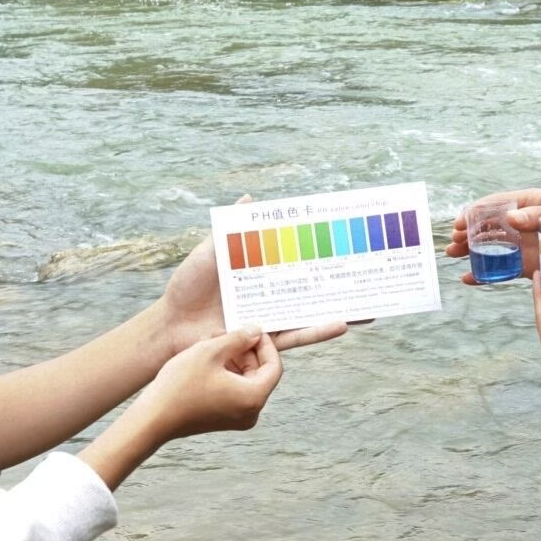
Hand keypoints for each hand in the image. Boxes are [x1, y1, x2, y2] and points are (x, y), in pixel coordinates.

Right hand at [132, 327, 282, 440]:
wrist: (152, 419)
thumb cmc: (180, 385)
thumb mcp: (210, 352)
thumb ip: (238, 338)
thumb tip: (256, 332)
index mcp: (254, 397)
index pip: (274, 366)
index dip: (265, 344)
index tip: (252, 329)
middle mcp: (251, 412)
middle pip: (259, 374)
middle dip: (245, 351)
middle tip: (227, 332)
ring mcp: (237, 419)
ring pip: (245, 381)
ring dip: (233, 360)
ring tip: (213, 343)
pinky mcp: (223, 420)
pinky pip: (234, 392)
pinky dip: (225, 374)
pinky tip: (207, 359)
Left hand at [154, 197, 353, 358]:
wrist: (171, 325)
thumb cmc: (186, 286)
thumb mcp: (209, 252)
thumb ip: (230, 230)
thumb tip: (249, 200)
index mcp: (261, 271)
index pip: (297, 259)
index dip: (320, 252)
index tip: (346, 244)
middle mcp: (271, 294)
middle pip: (312, 286)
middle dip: (340, 283)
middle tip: (369, 276)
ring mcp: (272, 316)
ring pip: (312, 312)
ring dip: (341, 309)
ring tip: (369, 307)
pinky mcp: (267, 339)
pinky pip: (297, 335)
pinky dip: (318, 331)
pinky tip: (342, 324)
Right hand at [444, 189, 540, 289]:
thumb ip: (538, 217)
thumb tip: (510, 217)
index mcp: (533, 204)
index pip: (498, 204)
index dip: (476, 212)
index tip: (461, 222)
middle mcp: (526, 224)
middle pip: (490, 227)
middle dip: (469, 234)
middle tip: (452, 244)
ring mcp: (528, 245)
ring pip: (494, 248)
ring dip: (473, 252)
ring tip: (454, 257)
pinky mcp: (533, 265)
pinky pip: (506, 269)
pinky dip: (489, 273)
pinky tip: (471, 278)